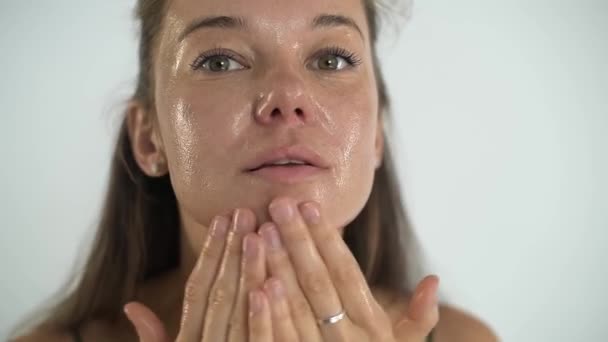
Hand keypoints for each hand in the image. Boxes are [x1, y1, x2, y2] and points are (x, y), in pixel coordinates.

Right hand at [124, 208, 267, 341]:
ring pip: (240, 310)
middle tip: (243, 212)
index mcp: (187, 341)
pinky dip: (262, 315)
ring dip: (249, 270)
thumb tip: (130, 306)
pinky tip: (270, 284)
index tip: (222, 218)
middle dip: (231, 251)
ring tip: (259, 233)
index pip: (196, 290)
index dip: (209, 253)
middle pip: (219, 292)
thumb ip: (154, 338)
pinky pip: (260, 341)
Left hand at [254, 197, 438, 340]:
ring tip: (261, 230)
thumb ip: (418, 321)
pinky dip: (268, 315)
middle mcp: (349, 341)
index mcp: (374, 329)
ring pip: (296, 308)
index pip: (348, 275)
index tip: (310, 205)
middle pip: (320, 284)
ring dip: (277, 268)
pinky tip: (256, 284)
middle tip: (280, 203)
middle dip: (299, 241)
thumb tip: (433, 280)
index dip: (329, 240)